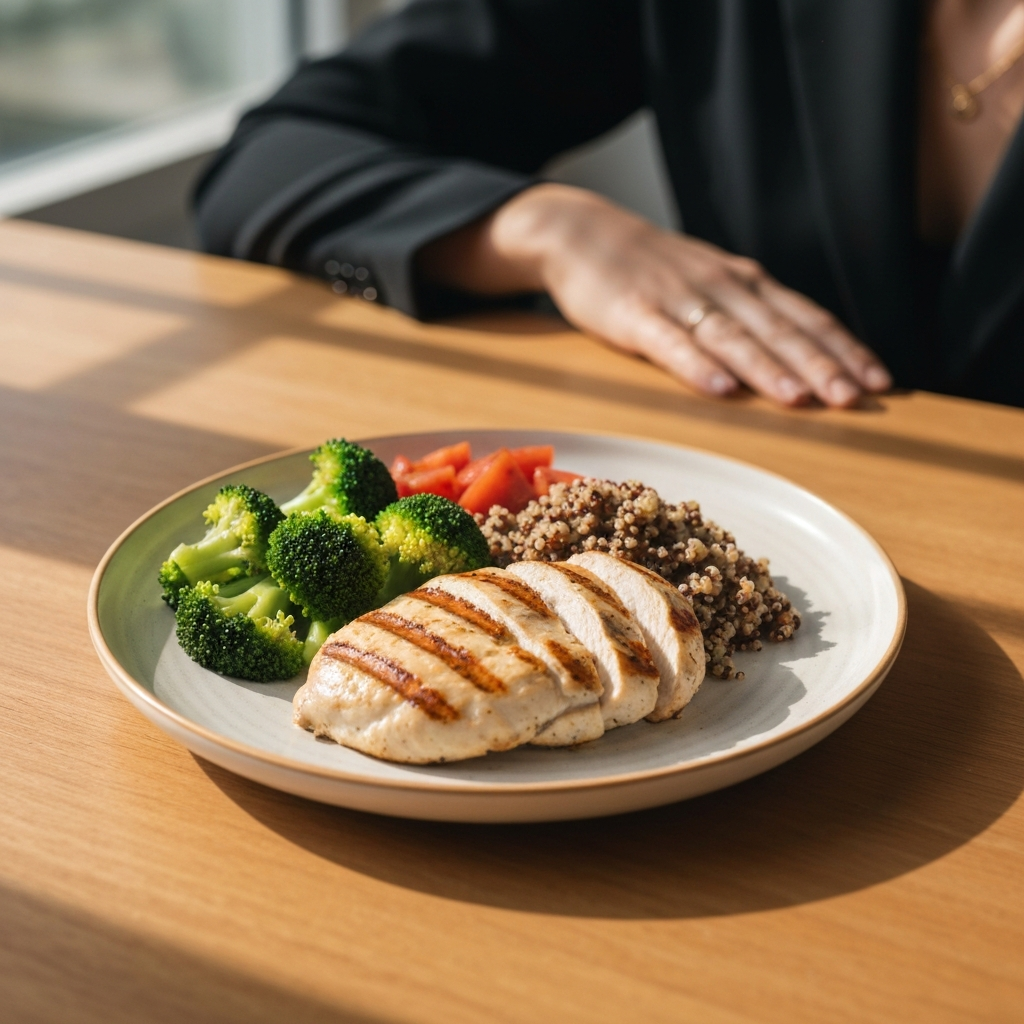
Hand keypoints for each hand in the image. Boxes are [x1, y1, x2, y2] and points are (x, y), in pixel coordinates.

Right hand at [417, 184, 891, 406]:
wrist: (581, 232)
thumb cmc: (650, 268)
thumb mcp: (710, 280)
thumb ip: (748, 312)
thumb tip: (798, 354)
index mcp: (742, 281)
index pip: (804, 316)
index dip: (843, 348)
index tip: (878, 380)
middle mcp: (720, 286)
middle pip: (778, 329)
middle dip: (821, 364)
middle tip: (856, 398)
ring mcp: (678, 299)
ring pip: (732, 337)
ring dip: (769, 369)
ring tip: (801, 399)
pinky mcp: (634, 314)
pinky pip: (669, 342)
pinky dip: (696, 365)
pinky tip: (720, 390)